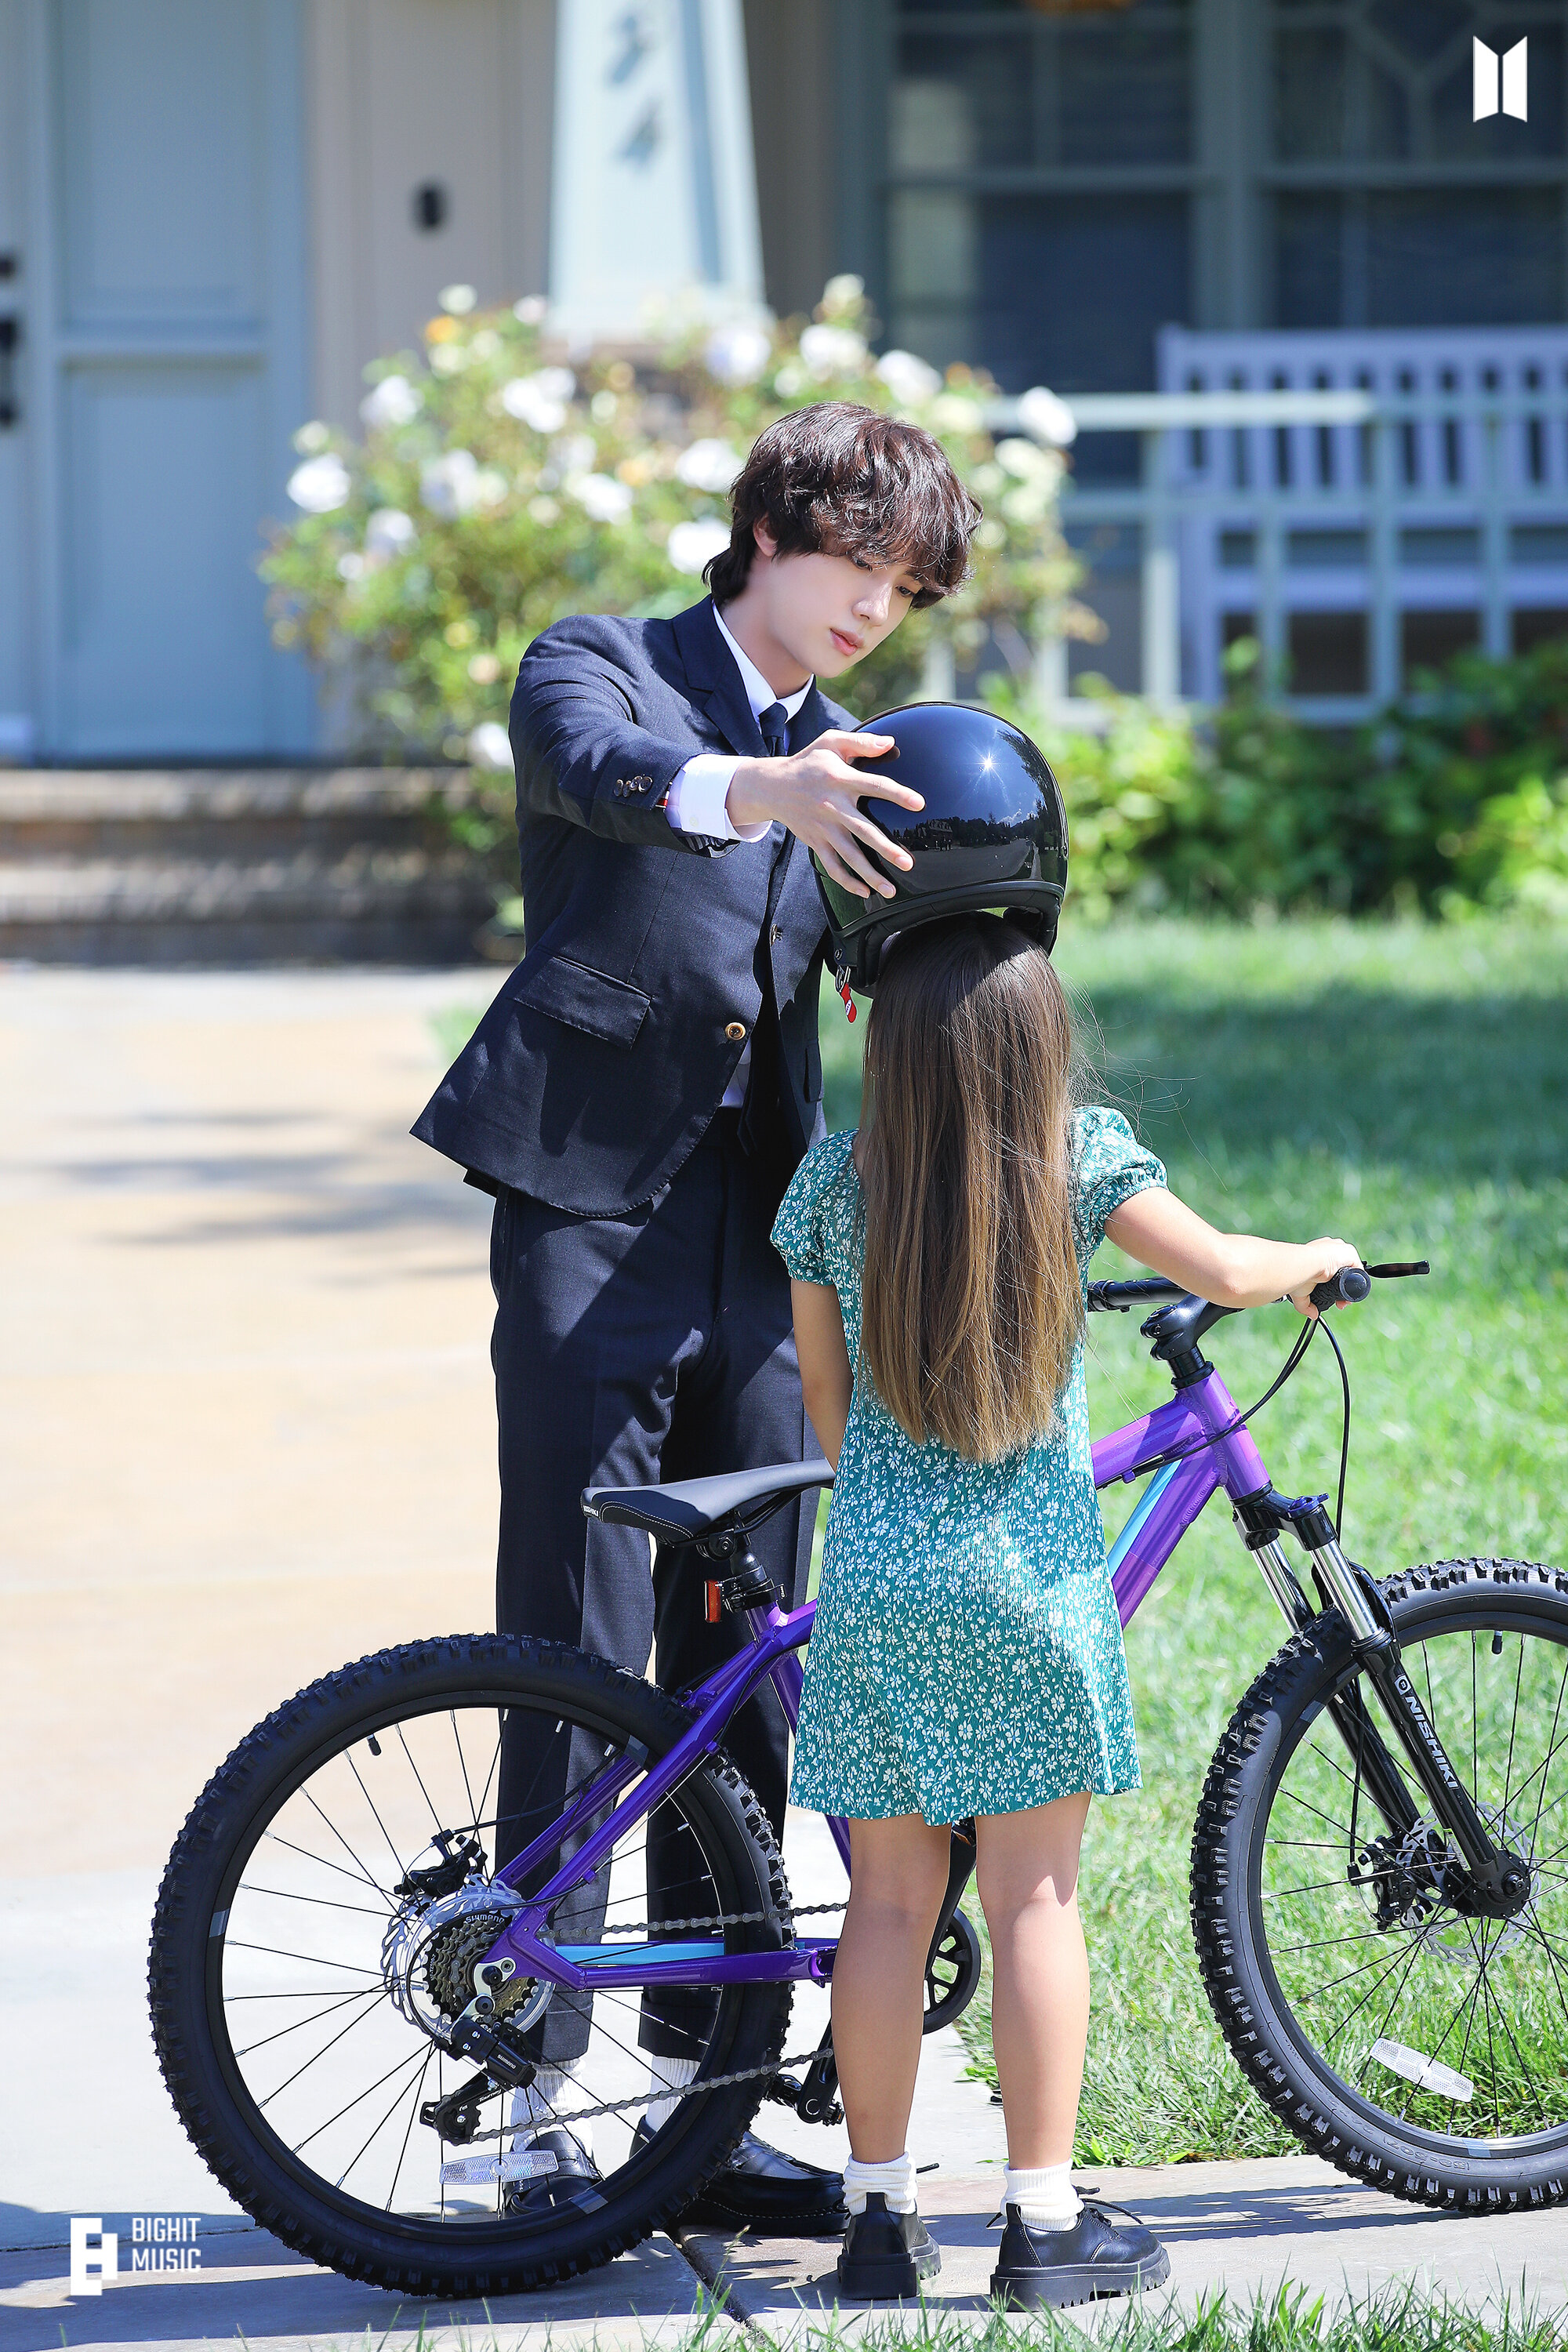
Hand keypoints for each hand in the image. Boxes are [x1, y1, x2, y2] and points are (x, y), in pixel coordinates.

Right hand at [725, 731, 921, 897]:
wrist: (772, 786)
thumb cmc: (809, 762)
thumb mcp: (831, 742)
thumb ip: (861, 742)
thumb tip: (891, 742)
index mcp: (840, 779)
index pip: (874, 786)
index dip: (897, 794)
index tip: (920, 804)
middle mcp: (833, 806)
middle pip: (863, 831)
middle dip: (886, 849)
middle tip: (907, 863)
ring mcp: (824, 828)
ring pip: (849, 856)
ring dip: (870, 874)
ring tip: (890, 890)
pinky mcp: (816, 842)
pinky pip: (832, 866)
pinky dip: (847, 882)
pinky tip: (865, 892)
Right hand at [1288, 1240, 1364, 1318]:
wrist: (1305, 1264)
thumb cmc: (1297, 1272)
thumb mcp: (1300, 1291)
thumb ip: (1305, 1305)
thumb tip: (1312, 1314)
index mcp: (1315, 1253)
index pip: (1328, 1267)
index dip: (1331, 1283)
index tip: (1329, 1294)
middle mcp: (1328, 1249)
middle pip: (1341, 1270)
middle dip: (1341, 1287)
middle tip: (1338, 1301)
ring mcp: (1339, 1250)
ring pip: (1350, 1271)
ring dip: (1349, 1285)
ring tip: (1345, 1299)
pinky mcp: (1349, 1253)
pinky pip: (1358, 1268)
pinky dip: (1358, 1280)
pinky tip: (1352, 1290)